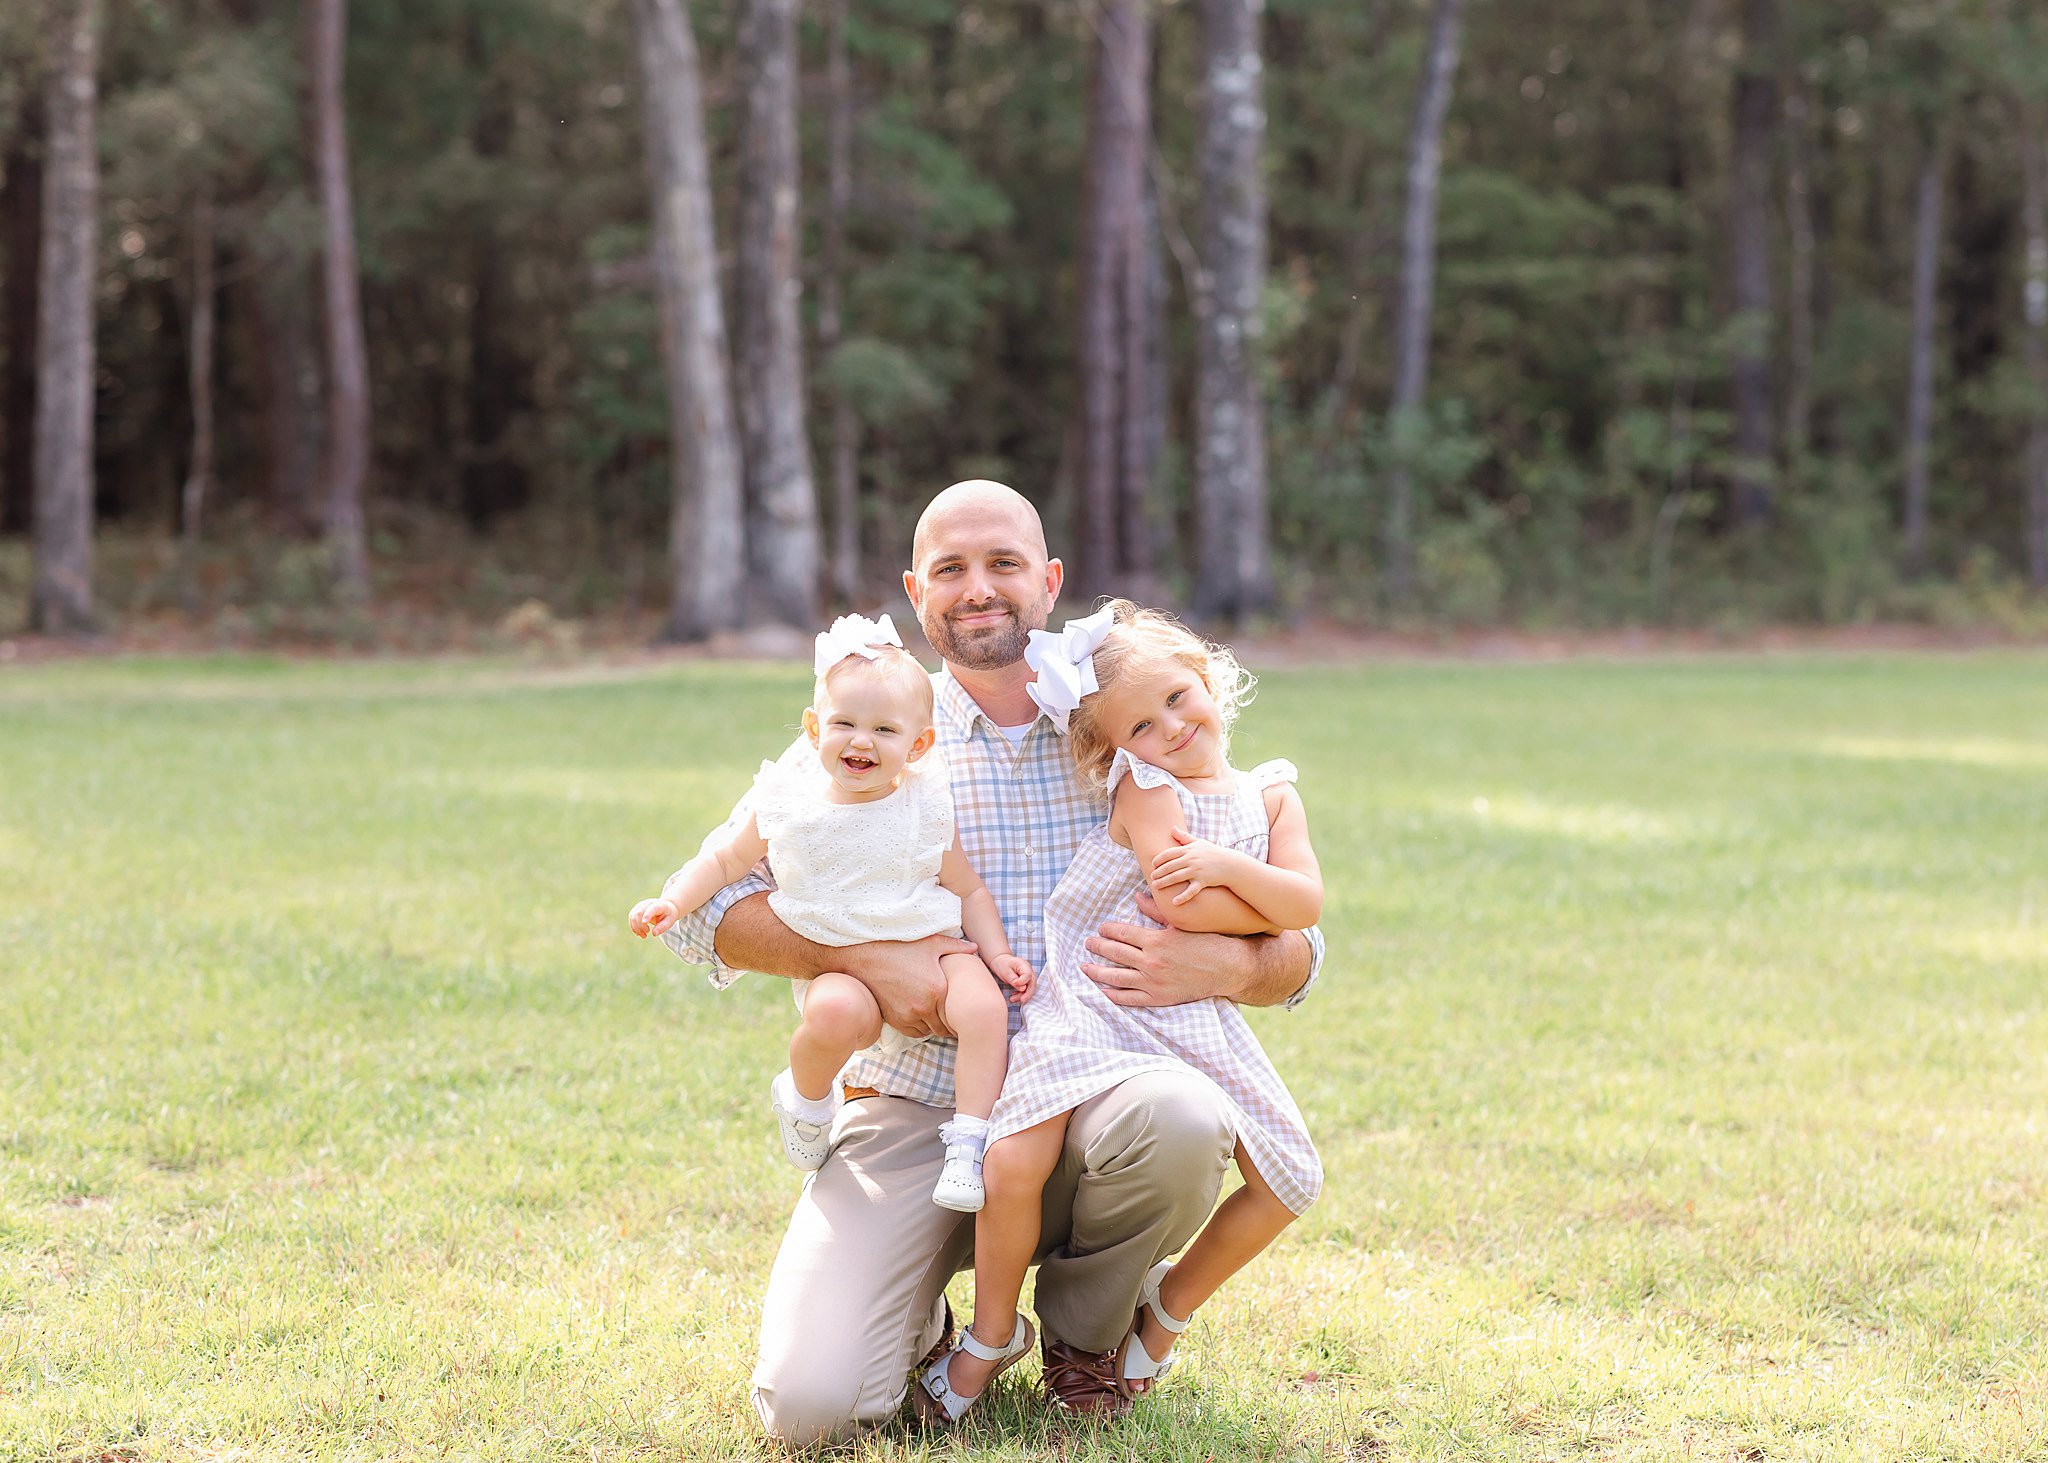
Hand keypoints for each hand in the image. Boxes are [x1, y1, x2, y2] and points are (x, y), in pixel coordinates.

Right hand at [628, 897, 679, 937]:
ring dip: (636, 928)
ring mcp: (641, 905)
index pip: (652, 908)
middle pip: (639, 913)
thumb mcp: (670, 921)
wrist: (666, 907)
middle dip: (641, 926)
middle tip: (647, 934)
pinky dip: (634, 927)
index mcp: (659, 905)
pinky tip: (639, 933)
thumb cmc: (668, 915)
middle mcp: (648, 903)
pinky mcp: (636, 909)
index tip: (644, 922)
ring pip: (633, 916)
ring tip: (644, 936)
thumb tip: (654, 934)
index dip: (647, 915)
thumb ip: (662, 927)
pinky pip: (631, 918)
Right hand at [843, 932, 977, 1037]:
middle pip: (943, 1026)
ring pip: (928, 1031)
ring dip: (932, 1025)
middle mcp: (923, 1006)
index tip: (960, 1008)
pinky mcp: (893, 1019)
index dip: (959, 1012)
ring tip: (933, 1014)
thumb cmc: (900, 946)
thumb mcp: (931, 943)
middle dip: (947, 1021)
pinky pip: (912, 1032)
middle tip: (948, 1014)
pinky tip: (919, 1015)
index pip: (955, 1013)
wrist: (866, 956)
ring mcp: (907, 1015)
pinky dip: (917, 1027)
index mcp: (937, 989)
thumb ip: (956, 947)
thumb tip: (975, 948)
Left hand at [989, 952, 1036, 1003]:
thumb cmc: (1002, 964)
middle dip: (1028, 993)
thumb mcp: (1005, 971)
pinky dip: (1021, 994)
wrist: (1000, 961)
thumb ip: (1013, 979)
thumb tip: (1023, 989)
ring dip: (1023, 995)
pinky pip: (1026, 989)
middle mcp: (1028, 970)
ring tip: (1012, 999)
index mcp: (1023, 965)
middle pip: (1032, 983)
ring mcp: (1028, 976)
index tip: (1014, 984)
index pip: (1028, 974)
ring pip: (1030, 988)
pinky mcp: (1025, 981)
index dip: (1023, 981)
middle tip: (1021, 1000)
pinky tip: (1013, 997)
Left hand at [1081, 891, 1248, 1007]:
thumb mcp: (1180, 923)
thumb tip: (1137, 897)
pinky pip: (1129, 998)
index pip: (1122, 933)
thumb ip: (1155, 911)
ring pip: (1116, 977)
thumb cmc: (1206, 942)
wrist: (1227, 967)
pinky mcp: (1159, 998)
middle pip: (1115, 953)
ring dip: (1097, 971)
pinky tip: (1103, 990)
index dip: (1107, 930)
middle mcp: (1151, 961)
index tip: (1100, 929)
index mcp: (1156, 940)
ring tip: (1085, 967)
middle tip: (1087, 944)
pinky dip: (1113, 995)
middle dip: (1098, 947)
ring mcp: (1154, 982)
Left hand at [1149, 829, 1247, 905]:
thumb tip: (1172, 828)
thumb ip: (1184, 837)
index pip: (1169, 854)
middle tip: (1151, 877)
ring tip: (1156, 886)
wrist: (1230, 864)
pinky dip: (1183, 897)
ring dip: (1164, 882)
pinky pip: (1191, 890)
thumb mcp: (1199, 842)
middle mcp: (1191, 860)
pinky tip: (1174, 902)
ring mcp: (1197, 871)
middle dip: (1159, 872)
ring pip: (1176, 877)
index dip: (1159, 859)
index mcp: (1189, 850)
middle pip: (1170, 866)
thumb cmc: (1213, 853)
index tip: (1152, 864)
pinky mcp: (1203, 881)